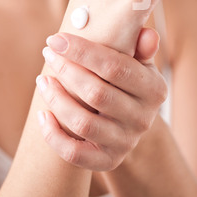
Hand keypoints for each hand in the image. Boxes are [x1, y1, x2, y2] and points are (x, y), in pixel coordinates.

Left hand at [36, 29, 165, 170]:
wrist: (128, 120)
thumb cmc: (126, 80)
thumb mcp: (138, 61)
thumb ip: (141, 46)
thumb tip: (148, 35)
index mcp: (154, 89)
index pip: (116, 67)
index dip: (82, 52)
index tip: (55, 39)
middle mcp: (143, 118)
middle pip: (97, 94)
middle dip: (66, 71)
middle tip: (48, 54)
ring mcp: (126, 142)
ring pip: (83, 123)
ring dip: (57, 99)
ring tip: (43, 80)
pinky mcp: (108, 161)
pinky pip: (75, 154)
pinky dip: (53, 135)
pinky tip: (42, 114)